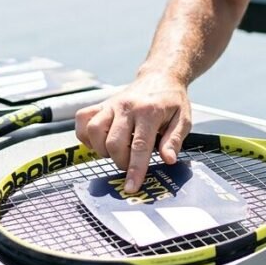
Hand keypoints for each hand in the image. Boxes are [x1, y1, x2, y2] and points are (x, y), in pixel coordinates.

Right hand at [74, 75, 191, 191]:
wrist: (160, 76)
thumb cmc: (172, 101)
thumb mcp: (184, 119)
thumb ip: (174, 140)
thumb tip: (168, 160)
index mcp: (149, 111)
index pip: (140, 146)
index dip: (135, 169)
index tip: (131, 188)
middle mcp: (126, 106)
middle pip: (113, 142)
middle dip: (121, 162)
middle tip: (131, 164)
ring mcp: (111, 104)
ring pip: (93, 130)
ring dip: (102, 149)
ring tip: (116, 152)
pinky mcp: (101, 104)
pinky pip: (82, 120)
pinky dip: (86, 135)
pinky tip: (100, 141)